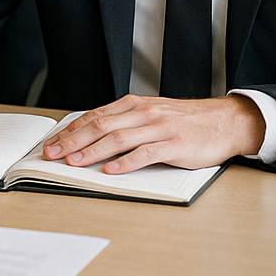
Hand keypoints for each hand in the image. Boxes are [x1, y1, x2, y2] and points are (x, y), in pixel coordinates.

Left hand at [41, 94, 267, 173]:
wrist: (224, 121)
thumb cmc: (183, 121)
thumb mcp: (149, 114)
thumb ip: (124, 122)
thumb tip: (90, 135)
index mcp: (133, 105)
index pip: (93, 117)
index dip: (70, 131)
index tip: (52, 143)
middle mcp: (143, 113)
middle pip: (100, 126)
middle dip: (72, 141)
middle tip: (52, 154)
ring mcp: (159, 128)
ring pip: (118, 138)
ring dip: (92, 151)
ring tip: (73, 162)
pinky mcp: (175, 144)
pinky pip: (146, 153)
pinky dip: (125, 162)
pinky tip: (110, 170)